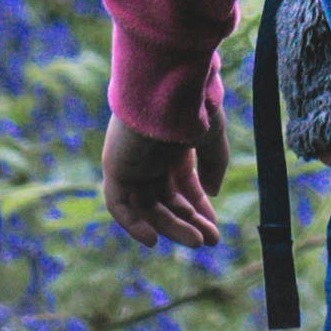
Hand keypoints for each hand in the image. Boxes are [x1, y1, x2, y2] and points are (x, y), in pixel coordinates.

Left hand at [102, 116, 222, 249]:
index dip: (198, 210)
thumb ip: (214, 164)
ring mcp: (132, 164)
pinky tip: (152, 239)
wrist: (168, 89)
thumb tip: (212, 193)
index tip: (213, 232)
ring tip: (195, 241)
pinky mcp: (115, 168)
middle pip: (166, 201)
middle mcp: (151, 158)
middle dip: (187, 222)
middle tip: (206, 241)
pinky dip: (131, 224)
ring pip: (147, 206)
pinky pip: (118, 204)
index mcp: (173, 149)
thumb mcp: (211, 138)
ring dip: (170, 226)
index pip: (183, 188)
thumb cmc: (191, 107)